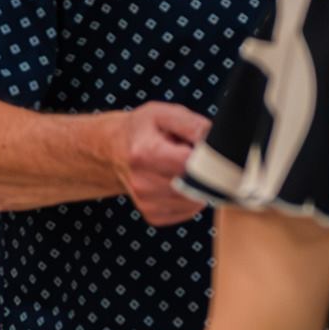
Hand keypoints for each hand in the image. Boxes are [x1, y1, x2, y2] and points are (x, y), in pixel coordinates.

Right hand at [109, 102, 211, 226]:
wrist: (114, 150)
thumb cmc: (143, 129)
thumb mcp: (163, 113)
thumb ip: (191, 125)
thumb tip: (214, 142)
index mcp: (145, 153)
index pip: (191, 165)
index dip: (207, 157)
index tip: (206, 149)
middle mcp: (142, 182)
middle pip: (194, 186)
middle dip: (203, 172)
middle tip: (195, 157)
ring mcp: (146, 202)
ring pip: (195, 201)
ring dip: (198, 186)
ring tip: (183, 168)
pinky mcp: (152, 215)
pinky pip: (187, 212)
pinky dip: (191, 199)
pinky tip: (180, 182)